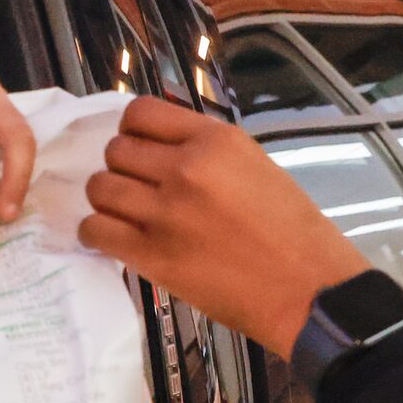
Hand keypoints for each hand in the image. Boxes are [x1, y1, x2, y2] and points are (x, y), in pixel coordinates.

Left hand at [80, 97, 379, 352]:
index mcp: (215, 140)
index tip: (140, 150)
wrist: (307, 289)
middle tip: (138, 190)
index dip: (132, 133)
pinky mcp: (151, 255)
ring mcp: (164, 211)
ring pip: (100, 188)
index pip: (140, 113)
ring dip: (107, 201)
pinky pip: (95, 230)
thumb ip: (206, 153)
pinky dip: (97, 234)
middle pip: (116, 151)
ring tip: (125, 215)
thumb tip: (162, 149)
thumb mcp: (255, 167)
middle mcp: (185, 168)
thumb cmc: (292, 233)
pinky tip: (114, 239)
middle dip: (122, 169)